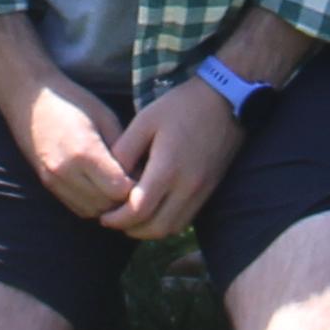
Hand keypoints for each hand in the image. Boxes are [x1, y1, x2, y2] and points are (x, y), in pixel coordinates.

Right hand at [13, 73, 136, 223]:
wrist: (30, 99)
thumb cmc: (73, 101)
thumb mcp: (106, 117)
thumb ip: (124, 149)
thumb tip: (145, 175)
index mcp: (84, 152)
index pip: (119, 189)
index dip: (137, 187)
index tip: (148, 177)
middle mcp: (66, 171)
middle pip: (107, 205)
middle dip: (126, 200)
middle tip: (140, 186)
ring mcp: (54, 181)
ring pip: (93, 212)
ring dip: (110, 206)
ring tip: (123, 189)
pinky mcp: (48, 185)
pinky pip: (78, 208)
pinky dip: (94, 205)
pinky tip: (104, 190)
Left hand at [107, 77, 246, 239]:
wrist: (226, 100)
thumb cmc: (182, 106)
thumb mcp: (146, 120)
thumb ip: (125, 150)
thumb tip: (108, 177)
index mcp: (168, 168)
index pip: (139, 211)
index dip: (117, 219)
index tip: (104, 216)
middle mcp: (187, 186)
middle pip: (156, 228)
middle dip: (130, 229)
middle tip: (114, 220)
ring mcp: (202, 191)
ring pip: (172, 228)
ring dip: (149, 230)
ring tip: (131, 219)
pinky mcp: (209, 190)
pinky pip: (186, 220)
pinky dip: (166, 223)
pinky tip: (154, 211)